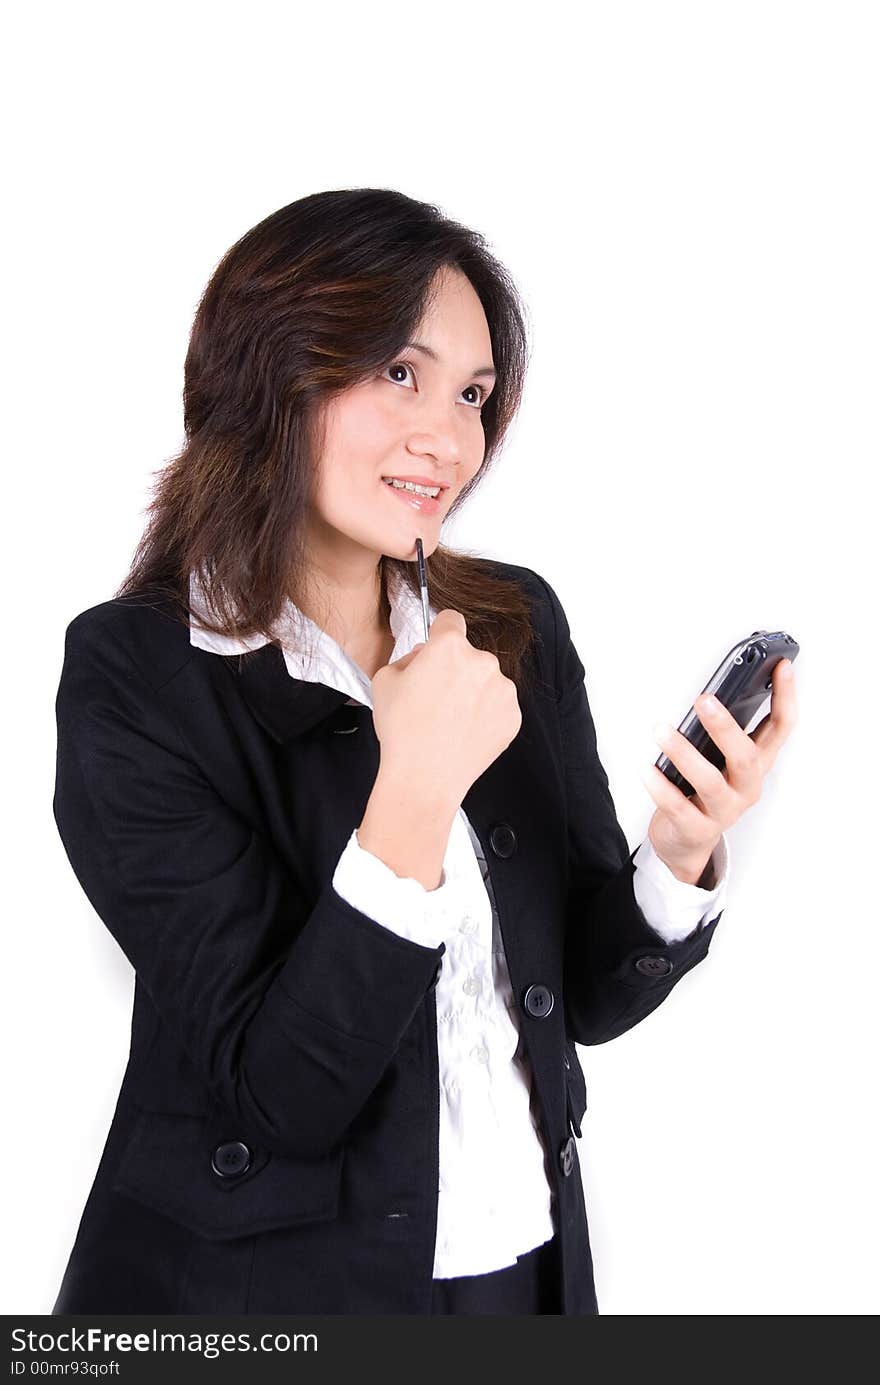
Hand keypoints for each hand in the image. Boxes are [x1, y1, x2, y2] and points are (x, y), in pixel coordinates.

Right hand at [370, 609, 521, 808]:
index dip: (440, 632)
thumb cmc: (402, 730)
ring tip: (449, 720)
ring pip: (486, 680)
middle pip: (469, 655)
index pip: (451, 620)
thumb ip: (407, 657)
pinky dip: (484, 715)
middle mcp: (483, 662)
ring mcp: (503, 690)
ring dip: (472, 692)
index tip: (438, 647)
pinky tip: (463, 732)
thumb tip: (424, 655)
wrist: (425, 777)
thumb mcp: (385, 680)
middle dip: (455, 669)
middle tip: (435, 698)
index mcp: (450, 647)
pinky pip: (497, 706)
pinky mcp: (513, 716)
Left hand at [640, 657, 797, 884]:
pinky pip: (678, 807)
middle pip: (747, 757)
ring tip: (660, 730)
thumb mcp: (719, 761)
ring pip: (710, 782)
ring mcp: (724, 810)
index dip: (785, 698)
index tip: (782, 667)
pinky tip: (646, 768)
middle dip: (726, 727)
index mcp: (756, 764)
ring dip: (684, 753)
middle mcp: (746, 787)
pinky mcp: (696, 829)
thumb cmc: (700, 791)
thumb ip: (720, 732)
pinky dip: (661, 786)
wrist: (685, 843)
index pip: (781, 728)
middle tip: (703, 700)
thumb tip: (711, 693)